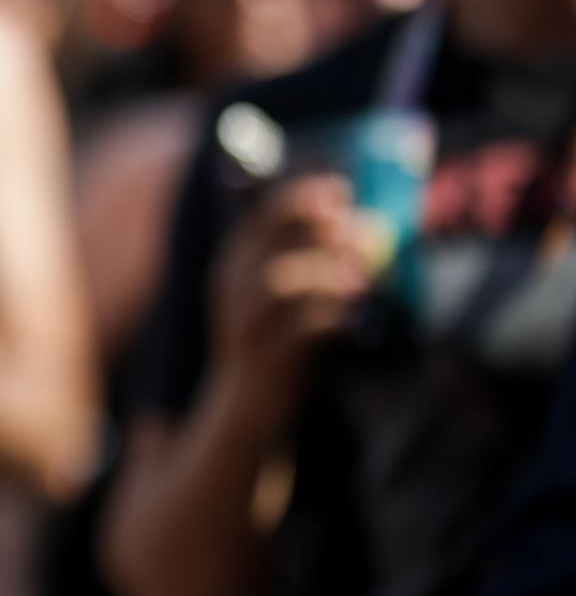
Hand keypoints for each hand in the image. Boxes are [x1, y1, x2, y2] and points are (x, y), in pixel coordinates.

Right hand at [210, 173, 371, 438]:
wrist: (245, 406)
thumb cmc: (273, 341)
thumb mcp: (276, 295)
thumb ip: (306, 259)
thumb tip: (360, 225)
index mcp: (234, 264)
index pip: (261, 217)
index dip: (300, 197)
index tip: (341, 189)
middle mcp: (232, 287)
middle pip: (266, 242)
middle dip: (313, 227)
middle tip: (354, 226)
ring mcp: (245, 322)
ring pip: (279, 282)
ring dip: (325, 271)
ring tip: (362, 273)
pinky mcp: (265, 356)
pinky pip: (297, 329)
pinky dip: (329, 315)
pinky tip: (353, 313)